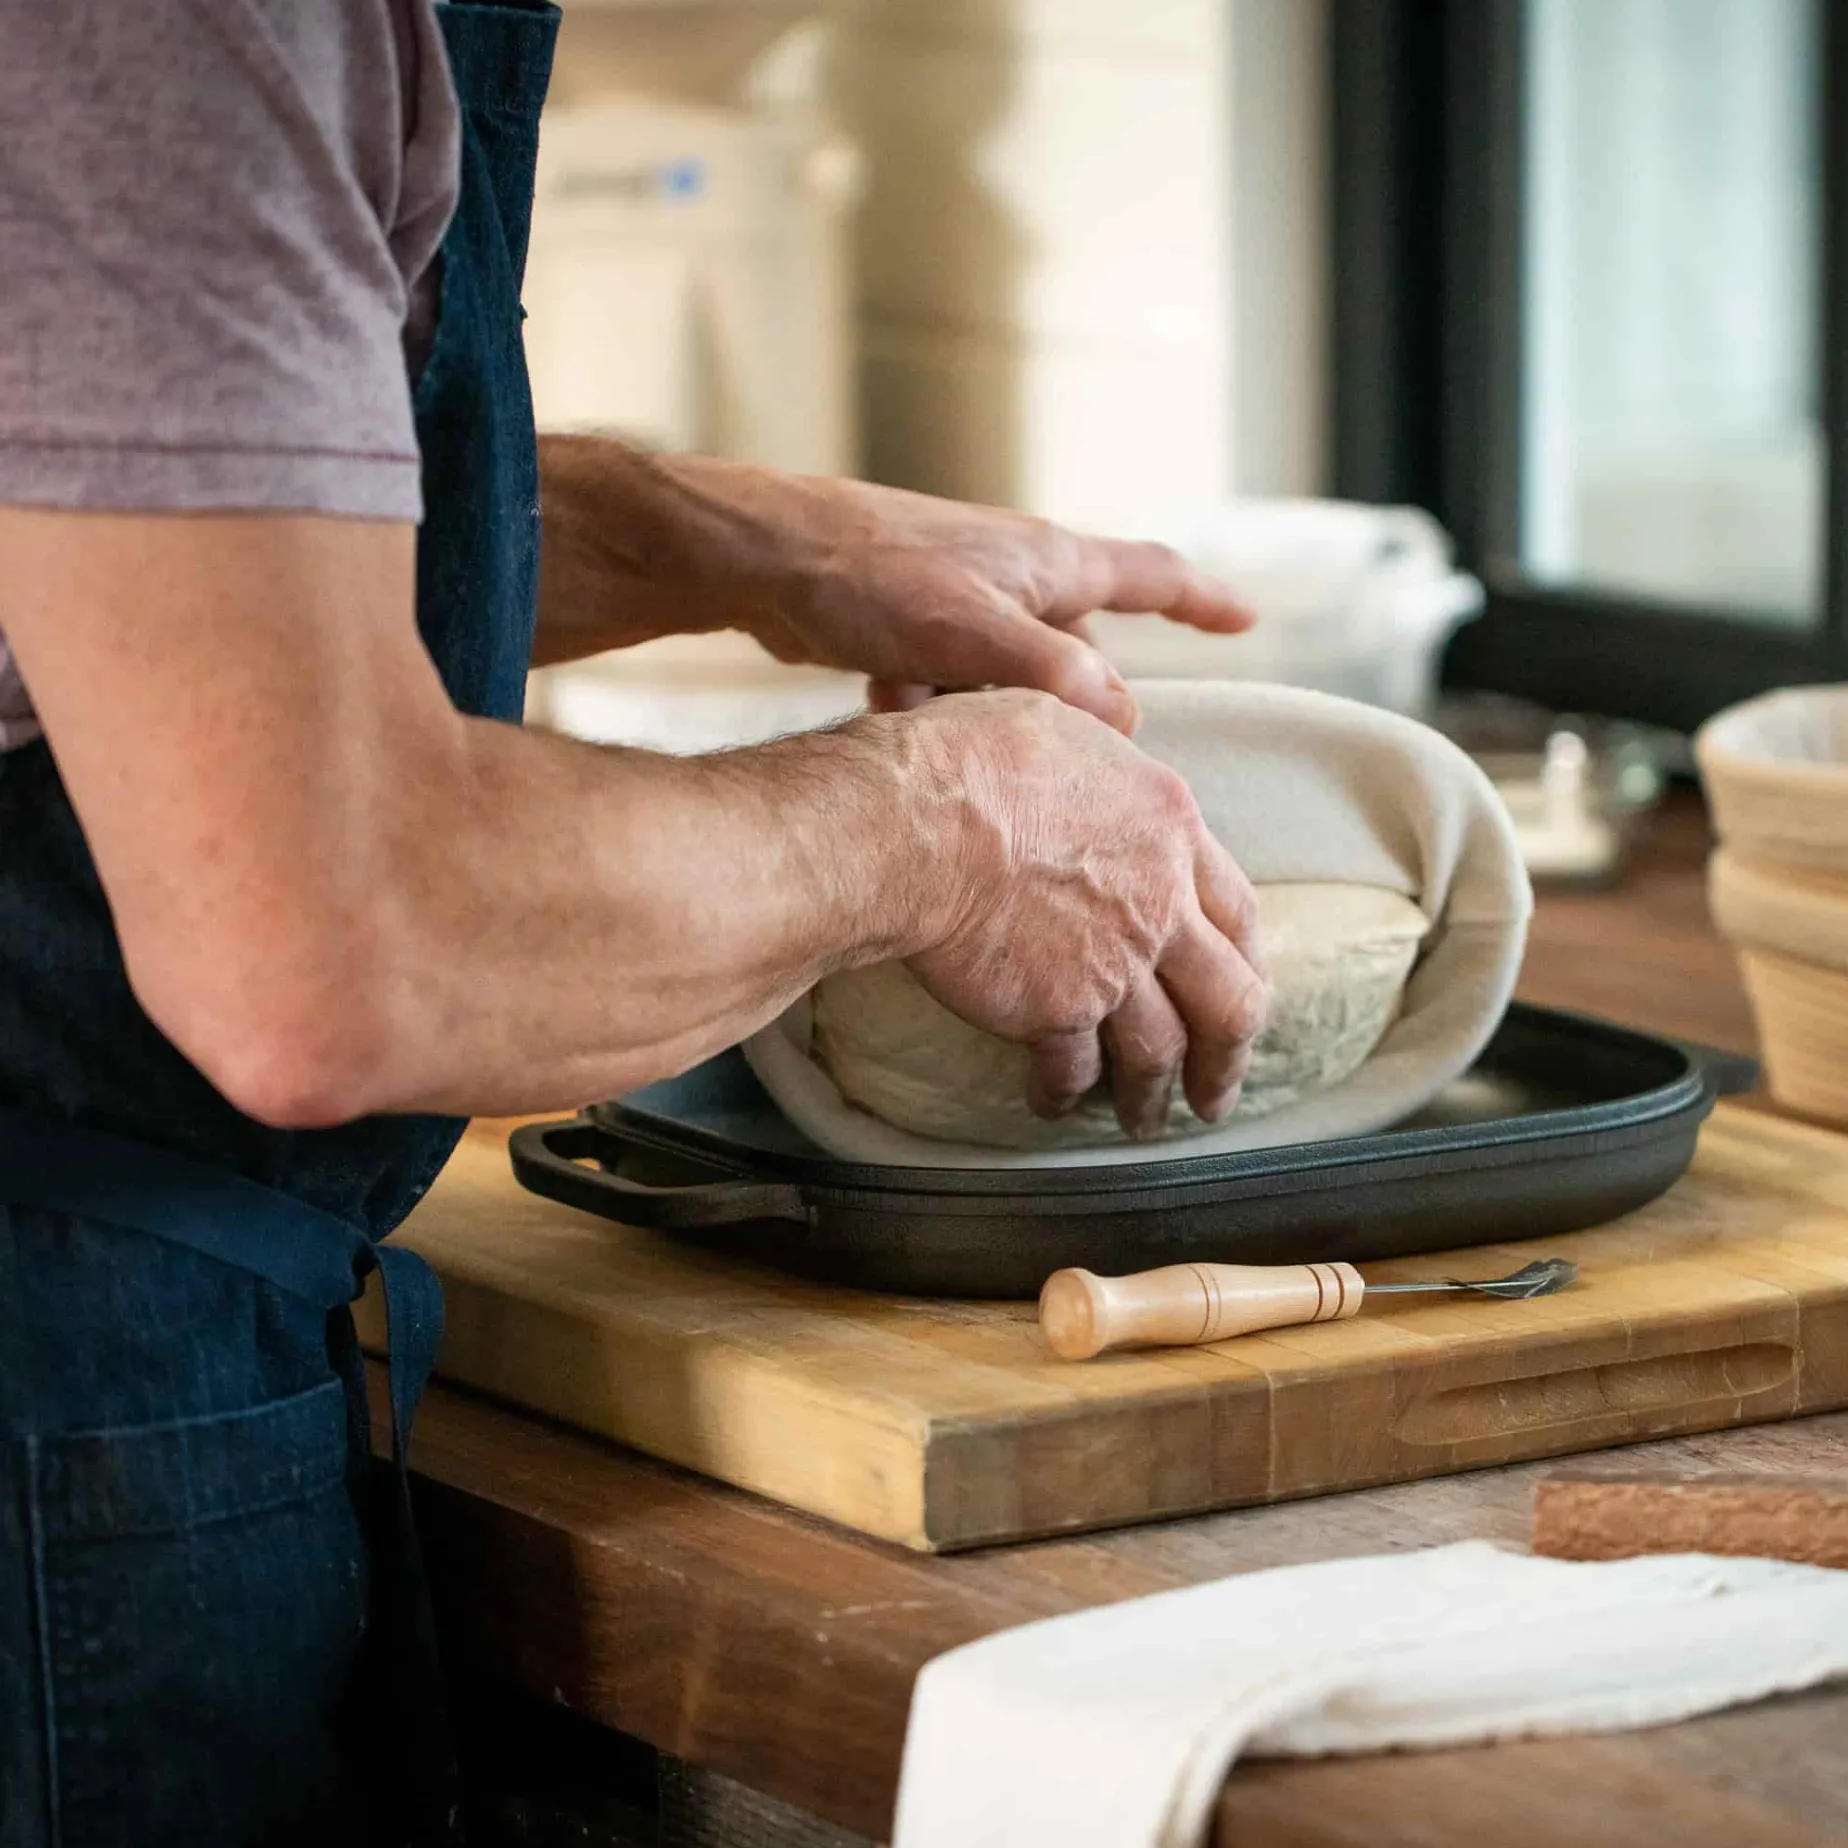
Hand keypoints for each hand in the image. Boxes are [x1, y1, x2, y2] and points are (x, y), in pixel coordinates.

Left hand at [533, 439, 1252, 734]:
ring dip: (981, 712)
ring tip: (928, 710)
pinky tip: (890, 710)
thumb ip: (1053, 673)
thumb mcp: (971, 630)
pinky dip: (930, 706)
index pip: (1152, 576)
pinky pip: (951, 684)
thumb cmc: (868, 575)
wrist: (759, 559)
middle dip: (1060, 702)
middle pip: (1078, 650)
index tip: (1249, 622)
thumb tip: (1125, 721)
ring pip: (1008, 680)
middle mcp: (1016, 572)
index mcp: (1049, 560)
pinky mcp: (914, 624)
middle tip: (1044, 742)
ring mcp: (964, 598)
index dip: (1204, 603)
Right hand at [900, 690, 1267, 1136]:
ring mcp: (1115, 962)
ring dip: (1154, 1095)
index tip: (1243, 986)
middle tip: (1217, 1089)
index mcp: (1171, 827)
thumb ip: (1099, 743)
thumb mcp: (1059, 716)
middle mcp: (1160, 902)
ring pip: (1160, 1050)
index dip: (1245, 957)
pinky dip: (1066, 1091)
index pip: (1237, 909)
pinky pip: (1075, 1067)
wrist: (915, 820)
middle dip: (1227, 1055)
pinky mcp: (1059, 1010)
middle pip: (1229, 998)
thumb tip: (1105, 722)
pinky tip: (1054, 1102)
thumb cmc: (970, 757)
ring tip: (1144, 1122)